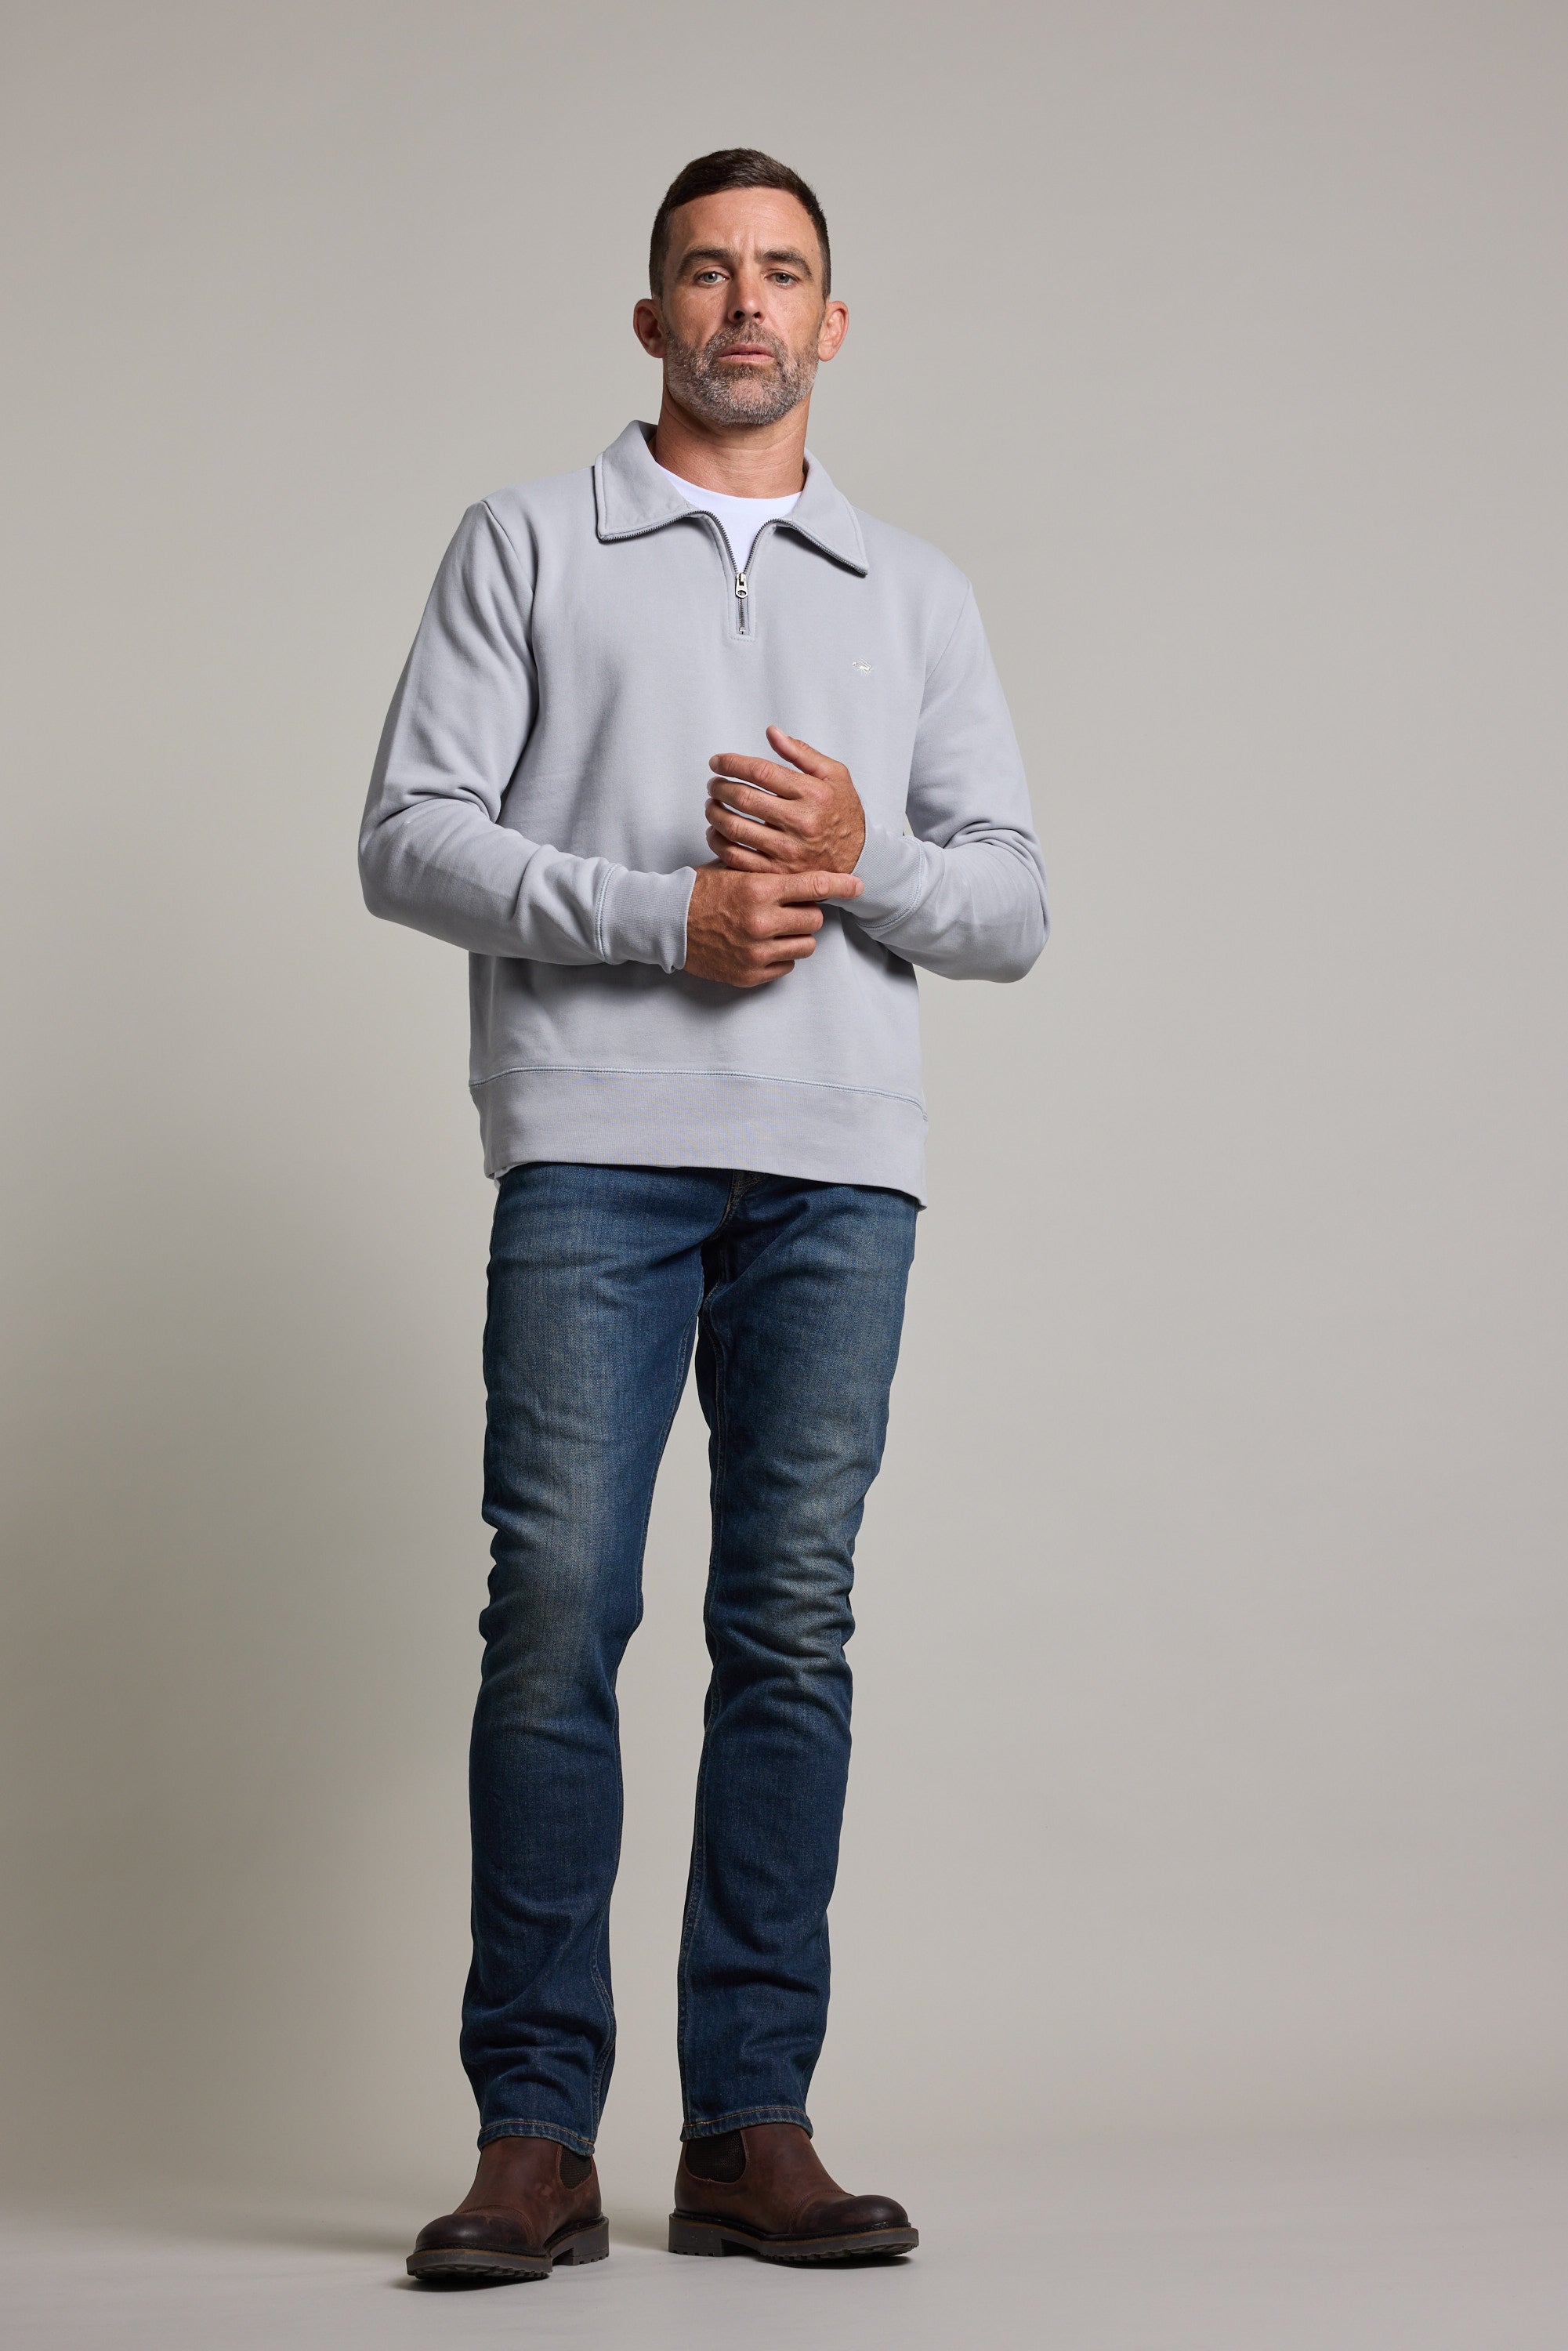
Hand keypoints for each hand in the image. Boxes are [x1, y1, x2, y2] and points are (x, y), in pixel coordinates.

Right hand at [683, 863, 864, 988]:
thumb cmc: (701, 891)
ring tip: (776, 928)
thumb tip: (809, 876)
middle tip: (788, 908)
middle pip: (814, 919)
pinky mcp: (750, 974)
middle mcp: (761, 922)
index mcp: (758, 891)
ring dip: (797, 936)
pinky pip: (787, 966)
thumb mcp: (735, 870)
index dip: (841, 884)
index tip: (859, 886)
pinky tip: (761, 945)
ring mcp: (756, 952)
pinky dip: (780, 956)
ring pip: (805, 946)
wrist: (666, 922)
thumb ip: (771, 873)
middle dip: (806, 912)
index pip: (814, 886)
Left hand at [705, 727, 866, 876]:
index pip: (760, 771)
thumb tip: (772, 732)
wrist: (860, 855)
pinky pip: (737, 857)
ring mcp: (788, 850)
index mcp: (812, 793)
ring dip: (714, 813)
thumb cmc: (843, 811)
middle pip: (744, 798)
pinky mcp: (779, 872)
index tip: (717, 762)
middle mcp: (800, 822)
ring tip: (712, 805)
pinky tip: (716, 831)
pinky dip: (718, 842)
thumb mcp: (833, 774)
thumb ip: (801, 752)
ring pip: (735, 828)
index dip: (732, 763)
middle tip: (713, 784)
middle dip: (719, 787)